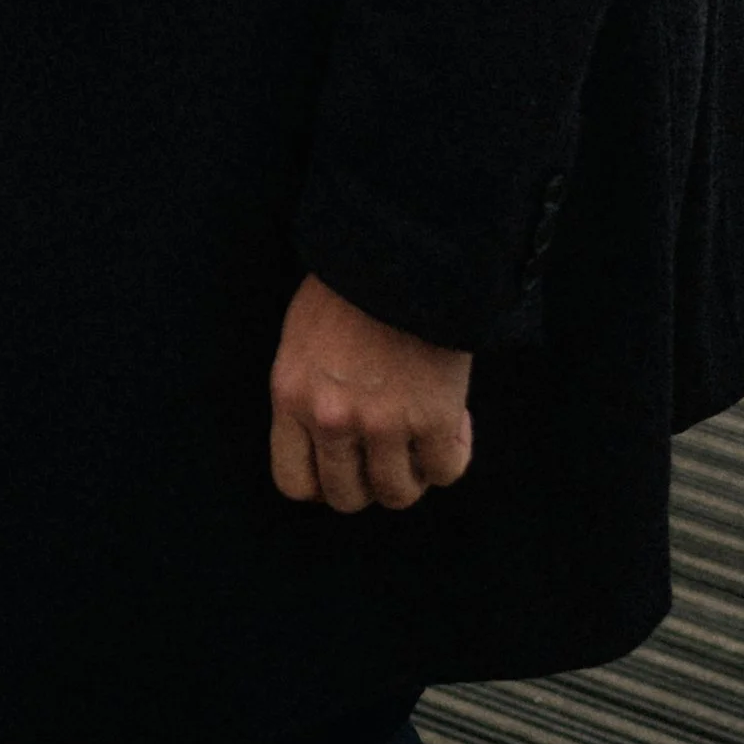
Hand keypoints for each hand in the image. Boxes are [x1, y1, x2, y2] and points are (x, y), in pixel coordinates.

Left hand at [268, 275, 473, 512]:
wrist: (401, 246)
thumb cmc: (350, 281)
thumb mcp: (303, 334)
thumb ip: (309, 388)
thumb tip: (325, 436)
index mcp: (290, 394)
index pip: (294, 482)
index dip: (324, 482)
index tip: (345, 465)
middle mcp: (330, 418)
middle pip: (347, 496)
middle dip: (370, 480)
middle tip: (389, 450)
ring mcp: (382, 424)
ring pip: (397, 493)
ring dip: (412, 473)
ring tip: (422, 436)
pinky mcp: (433, 419)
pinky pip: (444, 471)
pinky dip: (451, 454)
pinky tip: (453, 420)